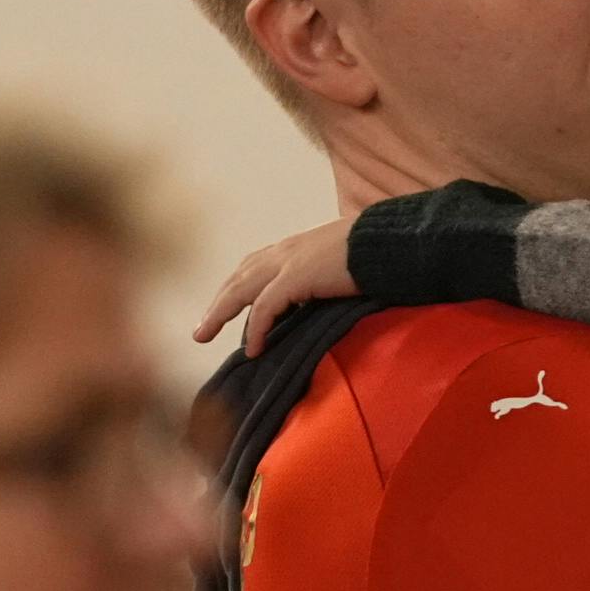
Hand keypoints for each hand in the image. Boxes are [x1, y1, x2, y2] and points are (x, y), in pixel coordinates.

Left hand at [194, 219, 359, 349]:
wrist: (388, 242)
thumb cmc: (372, 254)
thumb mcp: (338, 266)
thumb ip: (320, 280)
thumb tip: (316, 301)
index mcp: (293, 248)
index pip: (252, 267)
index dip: (235, 289)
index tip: (222, 308)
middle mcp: (284, 251)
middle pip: (238, 279)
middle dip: (217, 304)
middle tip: (200, 329)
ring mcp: (287, 262)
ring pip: (240, 290)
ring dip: (219, 314)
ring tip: (204, 335)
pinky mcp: (296, 276)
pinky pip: (266, 307)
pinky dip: (256, 328)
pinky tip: (253, 348)